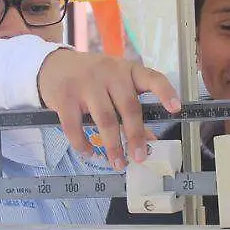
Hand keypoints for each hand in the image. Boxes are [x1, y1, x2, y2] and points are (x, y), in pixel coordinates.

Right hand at [37, 49, 179, 169]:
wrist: (53, 66)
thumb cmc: (91, 78)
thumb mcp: (114, 87)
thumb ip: (131, 110)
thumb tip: (151, 141)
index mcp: (128, 70)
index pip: (152, 78)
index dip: (165, 92)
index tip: (176, 109)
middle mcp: (110, 73)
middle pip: (128, 107)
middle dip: (135, 136)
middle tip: (139, 157)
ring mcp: (86, 83)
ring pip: (105, 119)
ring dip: (112, 145)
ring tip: (117, 163)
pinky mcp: (65, 96)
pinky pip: (75, 126)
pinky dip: (83, 144)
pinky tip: (89, 153)